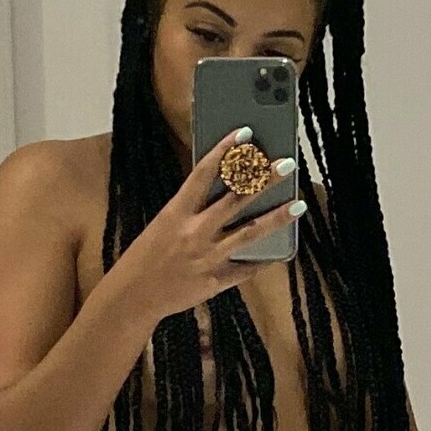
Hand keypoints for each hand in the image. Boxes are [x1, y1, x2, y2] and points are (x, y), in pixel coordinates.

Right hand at [115, 128, 304, 325]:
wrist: (133, 296)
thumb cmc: (144, 256)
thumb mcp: (163, 224)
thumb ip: (190, 209)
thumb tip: (222, 190)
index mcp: (176, 213)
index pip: (204, 174)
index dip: (225, 151)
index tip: (245, 133)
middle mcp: (195, 232)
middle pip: (236, 200)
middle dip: (264, 180)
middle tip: (287, 164)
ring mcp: (208, 258)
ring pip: (249, 232)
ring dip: (276, 217)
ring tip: (298, 204)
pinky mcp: (216, 281)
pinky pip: (246, 269)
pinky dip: (264, 260)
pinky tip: (282, 251)